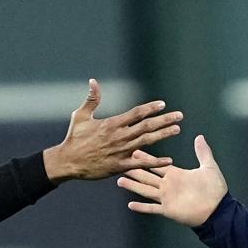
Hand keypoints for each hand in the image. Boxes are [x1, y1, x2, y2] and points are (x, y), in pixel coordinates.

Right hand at [43, 79, 182, 181]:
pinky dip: (155, 161)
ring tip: (176, 129)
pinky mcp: (120, 166)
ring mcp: (121, 151)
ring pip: (147, 142)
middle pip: (147, 126)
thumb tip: (93, 81)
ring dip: (163, 135)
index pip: (136, 113)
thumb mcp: (80, 116)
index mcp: (112, 124)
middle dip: (164, 120)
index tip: (163, 104)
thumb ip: (91, 99)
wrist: (68, 162)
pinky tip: (168, 160)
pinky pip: (141, 163)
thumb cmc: (74, 138)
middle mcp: (119, 136)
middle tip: (179, 116)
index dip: (151, 108)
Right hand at [117, 134, 227, 226]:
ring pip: (145, 190)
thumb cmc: (215, 190)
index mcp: (176, 174)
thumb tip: (200, 137)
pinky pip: (152, 208)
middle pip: (146, 176)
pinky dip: (141, 207)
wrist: (218, 210)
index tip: (133, 151)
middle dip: (134, 170)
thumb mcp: (209, 167)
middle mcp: (168, 185)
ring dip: (133, 186)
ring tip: (119, 180)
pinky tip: (130, 205)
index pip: (156, 164)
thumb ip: (203, 152)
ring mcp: (166, 198)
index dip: (145, 158)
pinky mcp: (168, 210)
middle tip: (120, 163)